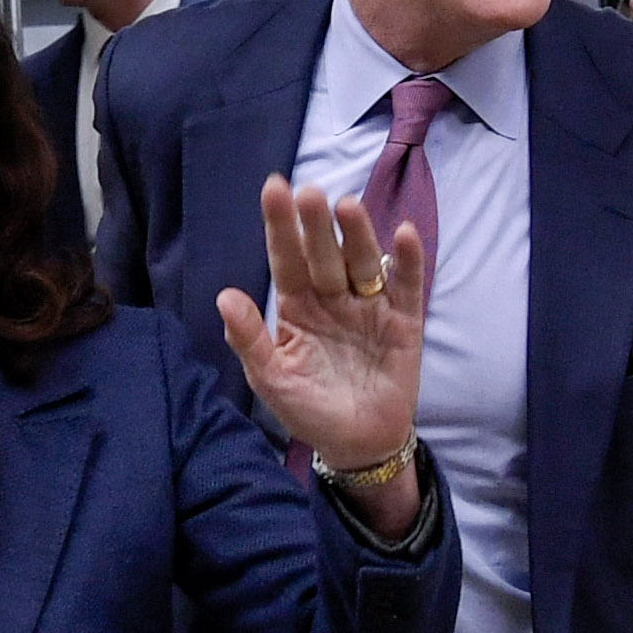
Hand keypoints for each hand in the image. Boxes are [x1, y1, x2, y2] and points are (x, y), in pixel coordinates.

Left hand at [220, 176, 429, 473]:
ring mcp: (370, 306)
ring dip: (357, 234)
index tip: (273, 188)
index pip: (287, 260)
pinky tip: (404, 234)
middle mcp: (333, 297)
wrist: (357, 443)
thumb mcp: (272, 379)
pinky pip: (406, 286)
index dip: (280, 226)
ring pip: (362, 262)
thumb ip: (249, 340)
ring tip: (347, 207)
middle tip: (309, 192)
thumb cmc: (309, 408)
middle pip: (324, 254)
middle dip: (316, 225)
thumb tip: (225, 296)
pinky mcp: (403, 320)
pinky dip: (407, 260)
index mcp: (298, 306)